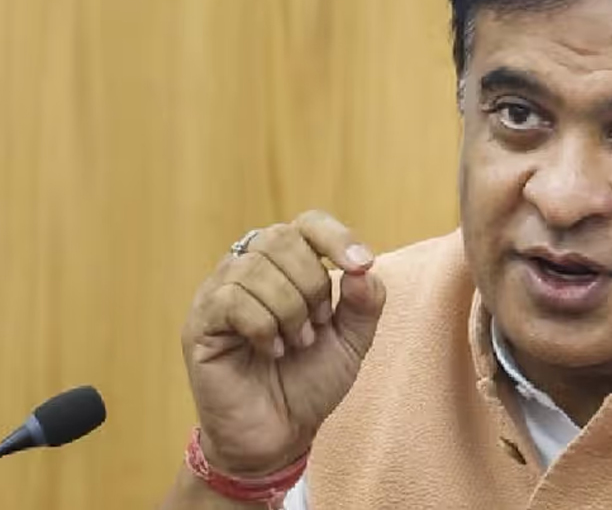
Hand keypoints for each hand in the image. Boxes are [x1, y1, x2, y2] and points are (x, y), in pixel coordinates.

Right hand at [180, 210, 386, 475]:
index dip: (337, 237)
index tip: (361, 267)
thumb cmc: (311, 381)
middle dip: (312, 284)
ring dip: (289, 310)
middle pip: (281, 238)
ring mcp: (219, 293)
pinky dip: (263, 327)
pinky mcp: (200, 322)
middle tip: (317, 325)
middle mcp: (248, 268)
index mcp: (287, 264)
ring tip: (295, 343)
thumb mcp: (353, 340)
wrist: (280, 434)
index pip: (308, 223)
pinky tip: (270, 351)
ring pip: (256, 268)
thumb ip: (365, 302)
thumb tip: (362, 270)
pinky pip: (232, 300)